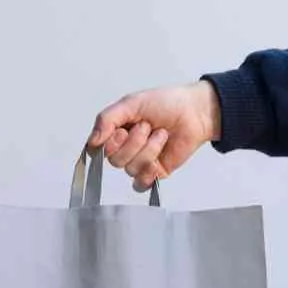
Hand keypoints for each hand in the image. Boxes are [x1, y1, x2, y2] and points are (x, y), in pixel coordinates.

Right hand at [88, 81, 221, 190]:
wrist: (195, 112)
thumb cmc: (166, 103)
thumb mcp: (131, 103)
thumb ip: (107, 119)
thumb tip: (92, 142)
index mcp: (115, 132)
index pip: (99, 149)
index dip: (111, 142)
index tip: (123, 130)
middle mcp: (124, 149)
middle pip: (115, 160)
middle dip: (135, 142)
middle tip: (148, 127)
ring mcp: (138, 162)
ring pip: (131, 169)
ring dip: (149, 150)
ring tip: (161, 135)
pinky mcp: (153, 173)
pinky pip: (140, 184)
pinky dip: (148, 174)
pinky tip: (158, 161)